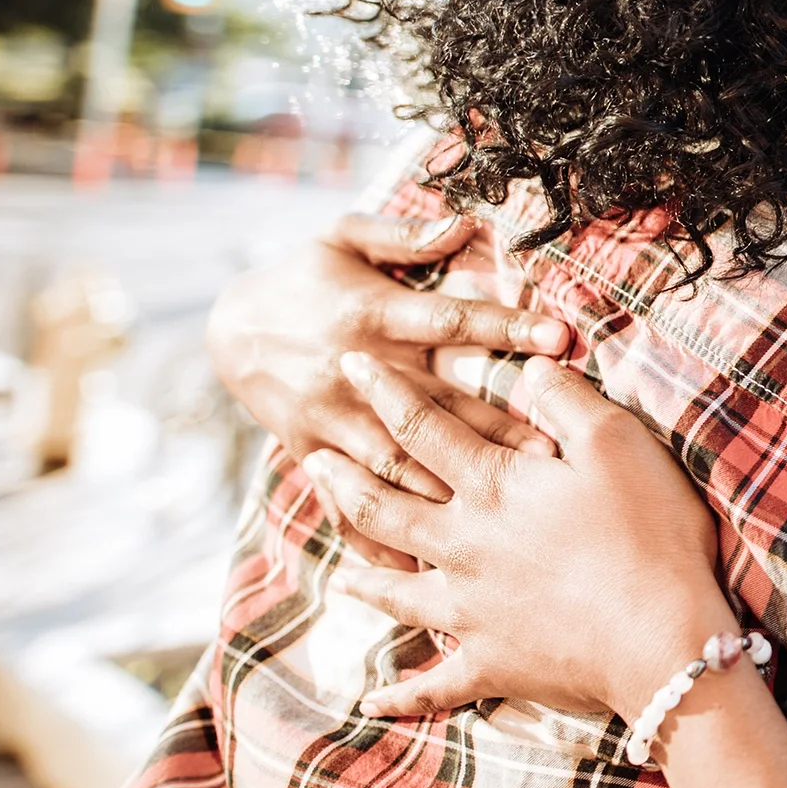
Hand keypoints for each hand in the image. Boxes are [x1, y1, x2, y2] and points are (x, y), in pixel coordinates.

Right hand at [209, 212, 570, 566]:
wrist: (227, 329)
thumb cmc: (304, 278)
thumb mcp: (343, 236)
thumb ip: (403, 235)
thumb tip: (463, 222)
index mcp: (372, 315)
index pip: (450, 322)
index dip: (504, 327)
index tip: (558, 337)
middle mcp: (356, 374)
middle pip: (438, 405)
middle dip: (498, 427)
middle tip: (557, 451)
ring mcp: (333, 422)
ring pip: (402, 461)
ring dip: (455, 486)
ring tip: (513, 509)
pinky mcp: (315, 456)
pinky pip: (352, 503)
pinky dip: (385, 537)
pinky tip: (428, 565)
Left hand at [304, 353, 734, 720]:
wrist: (661, 638)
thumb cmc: (648, 533)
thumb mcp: (618, 444)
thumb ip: (566, 401)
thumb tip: (528, 368)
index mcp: (492, 487)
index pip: (422, 428)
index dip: (386, 391)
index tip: (350, 365)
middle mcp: (463, 547)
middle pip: (384, 508)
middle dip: (344, 480)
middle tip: (313, 459)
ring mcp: (470, 612)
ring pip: (395, 591)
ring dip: (362, 577)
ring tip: (337, 569)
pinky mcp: (491, 665)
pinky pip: (432, 685)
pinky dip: (400, 695)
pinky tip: (372, 701)